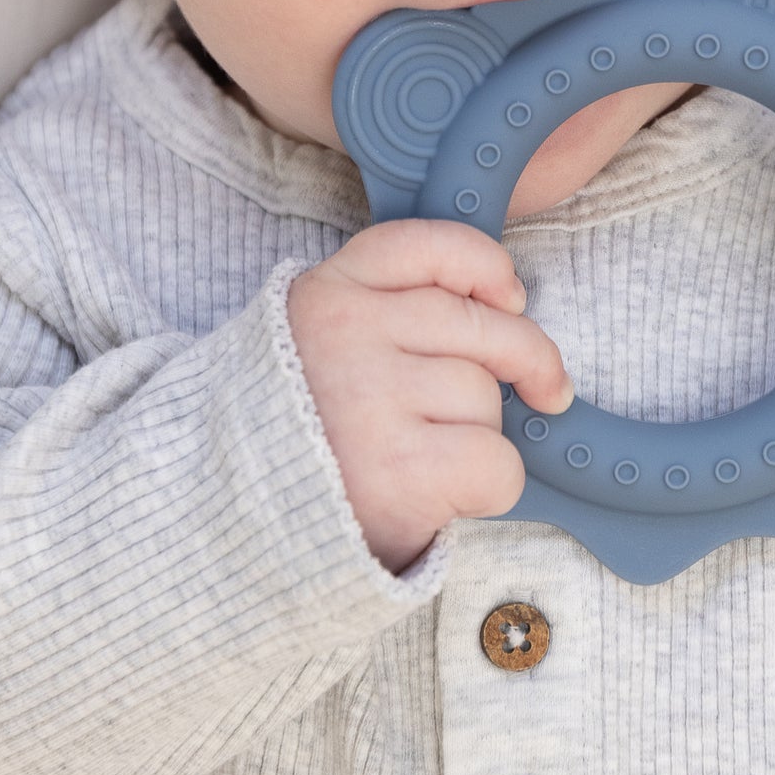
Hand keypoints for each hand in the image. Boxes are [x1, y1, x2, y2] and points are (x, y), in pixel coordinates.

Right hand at [287, 219, 573, 574]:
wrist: (229, 527)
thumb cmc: (301, 436)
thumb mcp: (318, 343)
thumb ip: (388, 309)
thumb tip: (508, 307)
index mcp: (327, 294)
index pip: (431, 247)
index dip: (487, 266)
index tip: (510, 296)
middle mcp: (348, 335)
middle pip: (483, 326)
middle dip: (526, 359)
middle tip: (544, 386)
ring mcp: (373, 401)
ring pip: (485, 397)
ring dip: (479, 434)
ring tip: (425, 459)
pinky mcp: (402, 470)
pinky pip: (497, 462)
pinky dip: (491, 486)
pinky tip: (446, 496)